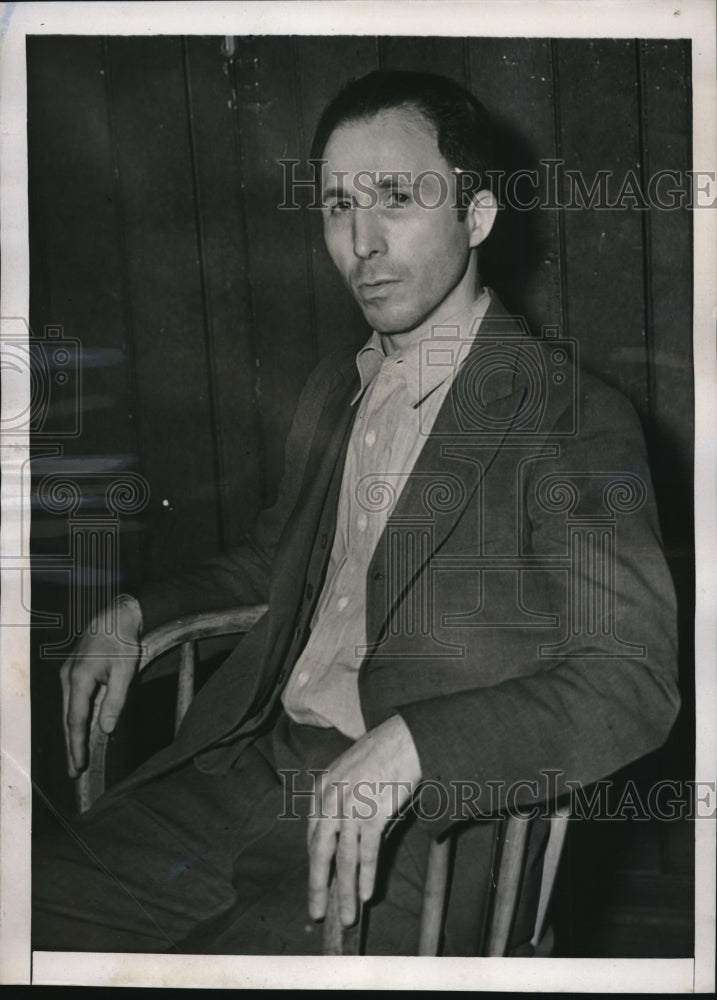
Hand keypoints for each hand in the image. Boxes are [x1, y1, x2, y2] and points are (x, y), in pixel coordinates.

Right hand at [59, 595, 142, 776]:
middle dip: (72, 746)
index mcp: (79, 679)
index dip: (77, 745)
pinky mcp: (74, 671)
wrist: (118, 614)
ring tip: (77, 756)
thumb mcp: (125, 671)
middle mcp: (68, 678)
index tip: (79, 766)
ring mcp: (69, 674)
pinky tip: (82, 729)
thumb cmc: (123, 641)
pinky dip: (76, 717)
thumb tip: (105, 730)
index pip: (76, 720)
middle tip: (74, 771)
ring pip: (69, 710)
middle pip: (68, 719)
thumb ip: (115, 701)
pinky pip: (73, 700)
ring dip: (73, 733)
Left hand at [307, 714, 421, 926]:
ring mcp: (350, 808)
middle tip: (317, 912)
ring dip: (346, 892)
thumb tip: (343, 836)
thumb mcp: (348, 774)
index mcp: (321, 790)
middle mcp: (330, 800)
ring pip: (344, 860)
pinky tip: (366, 895)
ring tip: (347, 916)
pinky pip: (367, 854)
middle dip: (317, 886)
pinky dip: (367, 877)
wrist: (404, 740)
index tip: (318, 883)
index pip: (312, 835)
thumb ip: (340, 801)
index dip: (315, 863)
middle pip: (320, 853)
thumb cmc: (380, 755)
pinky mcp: (372, 814)